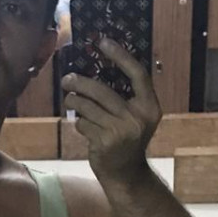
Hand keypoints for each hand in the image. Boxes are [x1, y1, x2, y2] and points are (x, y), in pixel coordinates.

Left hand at [60, 37, 161, 182]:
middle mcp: (137, 118)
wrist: (126, 174)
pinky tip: (83, 125)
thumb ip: (125, 97)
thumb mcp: (135, 118)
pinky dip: (79, 123)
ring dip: (74, 102)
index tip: (103, 42)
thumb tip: (97, 68)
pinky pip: (83, 124)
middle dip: (81, 83)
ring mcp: (120, 132)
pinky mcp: (104, 143)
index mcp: (150, 107)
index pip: (138, 74)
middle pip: (103, 91)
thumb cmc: (127, 140)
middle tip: (67, 79)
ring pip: (88, 107)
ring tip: (69, 99)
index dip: (121, 55)